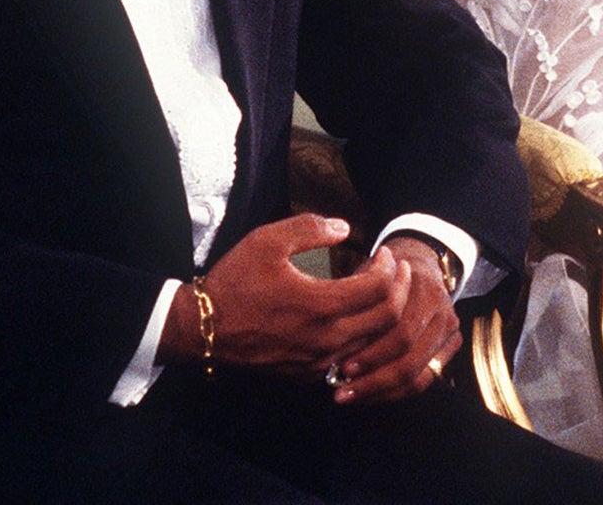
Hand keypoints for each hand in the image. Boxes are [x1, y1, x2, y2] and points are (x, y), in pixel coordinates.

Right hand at [160, 215, 409, 379]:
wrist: (202, 329)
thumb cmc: (235, 282)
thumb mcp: (267, 241)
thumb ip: (310, 228)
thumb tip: (345, 228)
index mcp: (320, 305)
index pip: (379, 288)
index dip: (390, 267)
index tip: (385, 253)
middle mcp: (325, 339)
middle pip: (386, 319)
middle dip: (400, 290)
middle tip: (399, 271)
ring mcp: (317, 361)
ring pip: (372, 343)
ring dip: (385, 315)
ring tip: (381, 291)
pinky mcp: (307, 374)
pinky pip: (350, 359)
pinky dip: (364, 338)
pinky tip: (356, 318)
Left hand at [327, 234, 461, 406]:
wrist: (419, 265)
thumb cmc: (385, 273)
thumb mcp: (369, 274)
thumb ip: (357, 302)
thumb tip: (331, 346)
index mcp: (423, 290)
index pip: (401, 332)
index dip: (371, 354)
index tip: (340, 368)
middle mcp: (441, 312)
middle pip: (410, 358)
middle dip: (373, 379)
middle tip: (342, 391)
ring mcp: (450, 330)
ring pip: (419, 376)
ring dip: (382, 391)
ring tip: (352, 396)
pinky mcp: (451, 346)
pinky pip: (424, 380)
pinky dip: (395, 392)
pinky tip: (370, 396)